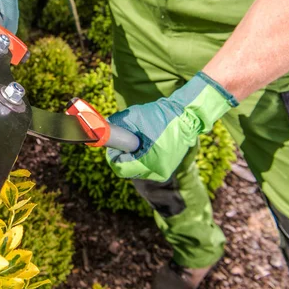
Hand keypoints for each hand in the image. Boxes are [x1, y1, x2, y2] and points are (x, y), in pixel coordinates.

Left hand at [106, 72, 237, 181]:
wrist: (188, 116)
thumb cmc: (162, 116)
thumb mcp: (135, 117)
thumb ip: (116, 124)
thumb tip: (99, 127)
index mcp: (150, 163)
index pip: (120, 167)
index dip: (113, 155)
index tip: (112, 142)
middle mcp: (157, 172)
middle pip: (127, 169)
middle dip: (122, 155)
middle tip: (124, 138)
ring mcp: (163, 172)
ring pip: (136, 169)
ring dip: (132, 156)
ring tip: (140, 139)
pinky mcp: (166, 168)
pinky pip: (146, 166)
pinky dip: (142, 156)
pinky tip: (148, 143)